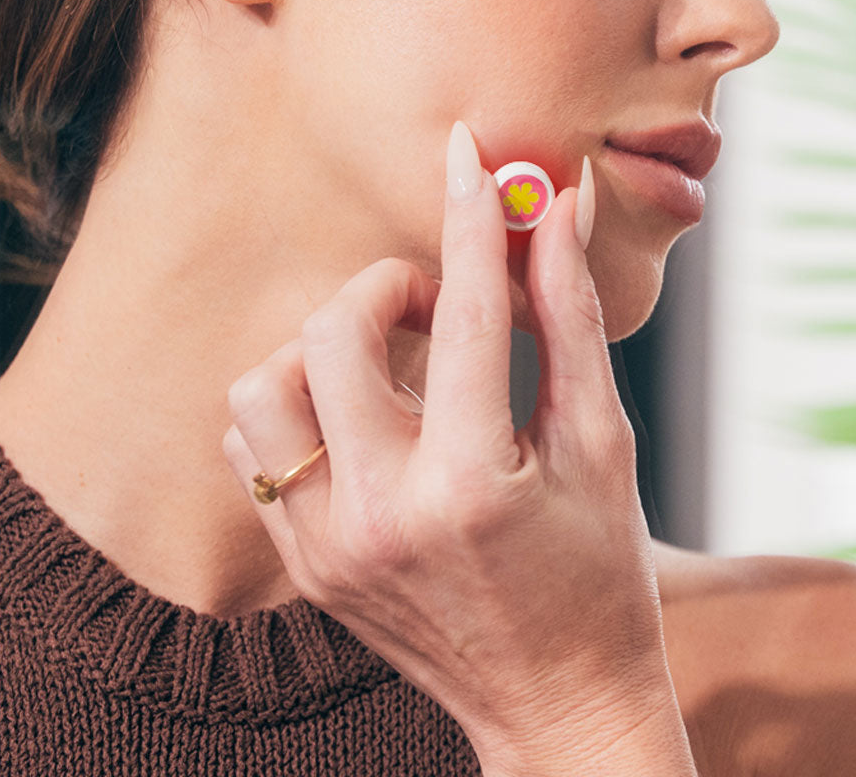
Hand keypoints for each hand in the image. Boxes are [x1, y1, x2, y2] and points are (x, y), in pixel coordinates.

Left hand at [223, 121, 682, 772]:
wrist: (556, 704)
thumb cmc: (603, 576)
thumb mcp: (602, 443)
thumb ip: (569, 318)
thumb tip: (559, 213)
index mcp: (471, 486)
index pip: (463, 315)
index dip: (472, 219)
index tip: (469, 152)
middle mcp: (379, 515)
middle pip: (334, 334)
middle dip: (387, 287)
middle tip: (434, 301)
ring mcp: (325, 546)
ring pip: (265, 386)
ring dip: (324, 347)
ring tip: (389, 362)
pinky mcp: (303, 564)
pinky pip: (253, 448)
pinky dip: (296, 404)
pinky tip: (356, 412)